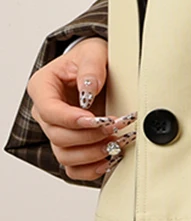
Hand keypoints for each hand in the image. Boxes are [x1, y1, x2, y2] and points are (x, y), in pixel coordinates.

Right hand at [27, 38, 129, 181]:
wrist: (100, 65)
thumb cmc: (91, 58)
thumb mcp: (93, 52)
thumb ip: (91, 67)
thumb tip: (89, 89)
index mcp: (44, 88)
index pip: (49, 111)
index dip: (71, 119)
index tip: (94, 120)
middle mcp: (48, 112)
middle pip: (58, 136)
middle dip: (89, 136)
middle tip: (115, 126)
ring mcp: (59, 130)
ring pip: (65, 155)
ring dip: (93, 152)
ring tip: (117, 142)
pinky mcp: (73, 143)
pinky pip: (74, 167)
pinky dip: (91, 169)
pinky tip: (110, 159)